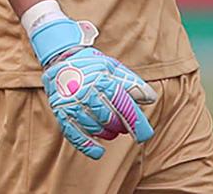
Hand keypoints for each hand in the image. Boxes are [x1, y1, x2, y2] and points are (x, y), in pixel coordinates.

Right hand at [32, 18, 157, 159]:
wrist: (61, 59)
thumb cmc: (94, 65)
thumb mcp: (114, 68)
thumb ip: (132, 83)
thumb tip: (151, 99)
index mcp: (103, 80)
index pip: (124, 105)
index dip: (136, 123)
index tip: (145, 135)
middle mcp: (87, 92)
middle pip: (110, 119)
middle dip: (121, 127)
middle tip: (125, 127)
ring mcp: (73, 104)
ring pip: (94, 128)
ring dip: (107, 134)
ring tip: (112, 131)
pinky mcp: (61, 113)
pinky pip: (74, 134)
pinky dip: (86, 146)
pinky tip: (98, 152)